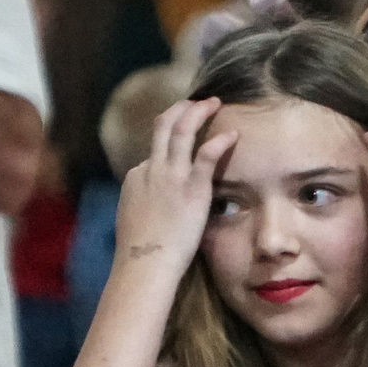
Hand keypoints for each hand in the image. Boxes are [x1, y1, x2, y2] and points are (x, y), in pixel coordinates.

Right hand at [116, 99, 236, 284]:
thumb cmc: (141, 255)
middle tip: (194, 102)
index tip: (184, 143)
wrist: (144, 264)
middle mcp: (151, 169)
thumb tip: (151, 210)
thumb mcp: (134, 222)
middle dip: (179, 109)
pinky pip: (207, 153)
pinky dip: (220, 140)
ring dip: (197, 111)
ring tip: (213, 102)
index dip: (169, 146)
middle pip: (162, 126)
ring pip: (181, 129)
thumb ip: (143, 208)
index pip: (154, 153)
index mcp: (137, 178)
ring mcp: (170, 175)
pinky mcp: (191, 187)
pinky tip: (233, 134)